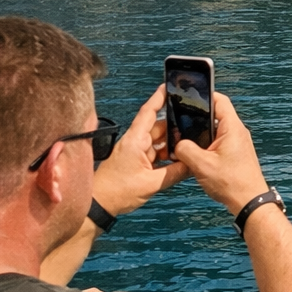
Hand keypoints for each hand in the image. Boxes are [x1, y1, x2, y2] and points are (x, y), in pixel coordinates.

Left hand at [92, 86, 191, 217]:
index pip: (149, 112)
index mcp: (135, 141)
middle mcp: (135, 142)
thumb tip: (192, 165)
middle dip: (175, 127)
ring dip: (171, 145)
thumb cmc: (116, 192)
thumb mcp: (151, 184)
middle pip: (159, 127)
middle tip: (193, 126)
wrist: (98, 206)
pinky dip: (166, 155)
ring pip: (158, 141)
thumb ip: (174, 173)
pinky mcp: (136, 161)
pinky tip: (176, 161)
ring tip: (187, 148)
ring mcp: (135, 151)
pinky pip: (155, 153)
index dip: (159, 97)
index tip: (169, 86)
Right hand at [173, 92, 270, 214]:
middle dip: (199, 117)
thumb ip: (186, 150)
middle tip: (182, 119)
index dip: (205, 96)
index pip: (220, 101)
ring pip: (216, 130)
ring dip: (202, 133)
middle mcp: (237, 132)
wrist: (249, 201)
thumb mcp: (202, 165)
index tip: (190, 96)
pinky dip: (207, 144)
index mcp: (232, 128)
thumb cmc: (232, 183)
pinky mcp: (235, 153)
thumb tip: (177, 144)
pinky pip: (219, 141)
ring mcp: (237, 143)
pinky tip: (196, 153)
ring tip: (186, 138)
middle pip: (217, 114)